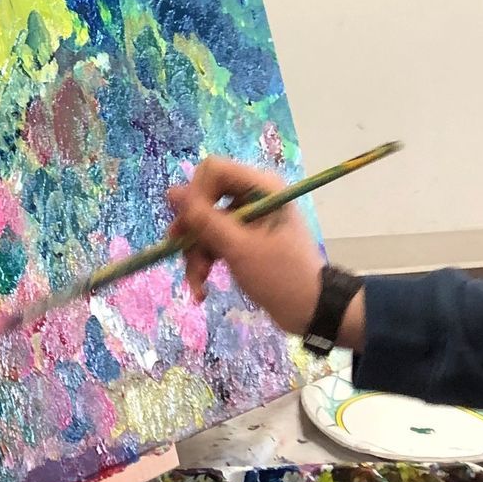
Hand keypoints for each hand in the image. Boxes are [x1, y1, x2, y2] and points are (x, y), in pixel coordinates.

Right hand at [166, 156, 325, 334]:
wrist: (311, 311)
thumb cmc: (282, 277)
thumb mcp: (239, 249)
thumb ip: (205, 219)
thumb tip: (171, 191)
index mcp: (260, 188)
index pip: (212, 170)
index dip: (196, 194)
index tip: (191, 225)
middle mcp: (252, 197)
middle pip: (204, 199)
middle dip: (192, 232)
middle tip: (184, 255)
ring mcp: (246, 220)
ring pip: (203, 225)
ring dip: (196, 254)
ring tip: (199, 283)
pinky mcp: (242, 239)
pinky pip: (212, 242)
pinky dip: (204, 263)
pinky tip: (202, 290)